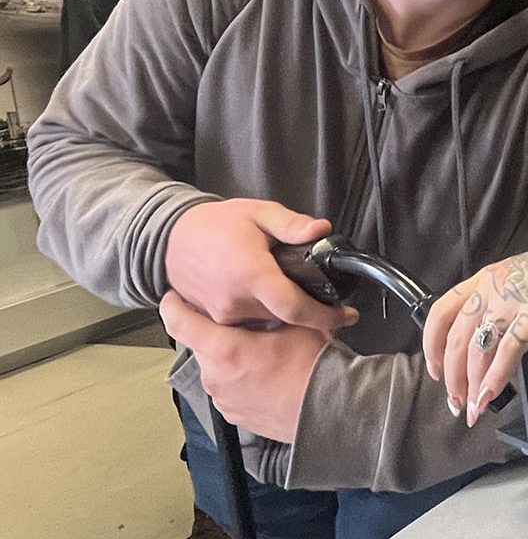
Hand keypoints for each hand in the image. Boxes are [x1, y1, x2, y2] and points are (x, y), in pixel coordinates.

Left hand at [159, 290, 345, 442]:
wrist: (328, 411)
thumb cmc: (314, 368)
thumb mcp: (295, 323)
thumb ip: (270, 309)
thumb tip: (267, 296)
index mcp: (224, 350)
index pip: (178, 322)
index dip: (173, 304)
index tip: (174, 296)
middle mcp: (214, 377)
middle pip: (201, 344)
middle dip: (216, 331)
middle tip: (242, 324)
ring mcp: (222, 399)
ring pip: (215, 367)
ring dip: (229, 357)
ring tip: (260, 352)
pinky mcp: (233, 415)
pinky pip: (227, 388)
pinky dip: (239, 379)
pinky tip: (265, 375)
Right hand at [166, 198, 353, 331]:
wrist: (170, 240)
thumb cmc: (215, 225)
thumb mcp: (258, 213)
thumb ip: (291, 224)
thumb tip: (321, 230)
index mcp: (251, 275)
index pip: (295, 307)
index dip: (326, 316)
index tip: (347, 316)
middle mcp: (235, 302)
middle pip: (286, 318)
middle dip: (310, 313)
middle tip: (326, 301)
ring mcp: (223, 316)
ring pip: (269, 324)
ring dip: (286, 315)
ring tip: (294, 296)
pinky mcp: (216, 321)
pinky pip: (250, 325)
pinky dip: (265, 317)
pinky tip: (269, 300)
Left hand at [421, 242, 527, 425]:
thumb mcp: (518, 282)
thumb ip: (498, 306)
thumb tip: (487, 345)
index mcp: (484, 279)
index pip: (440, 313)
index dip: (432, 347)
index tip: (436, 373)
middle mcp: (492, 287)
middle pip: (457, 339)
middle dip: (453, 378)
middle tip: (457, 403)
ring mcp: (514, 298)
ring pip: (479, 348)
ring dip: (473, 385)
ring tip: (475, 408)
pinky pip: (509, 350)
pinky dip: (496, 377)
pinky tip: (492, 395)